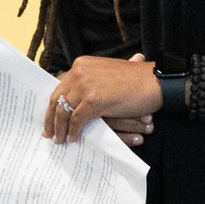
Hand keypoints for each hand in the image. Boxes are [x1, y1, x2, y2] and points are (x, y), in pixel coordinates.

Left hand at [45, 53, 160, 143]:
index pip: (60, 85)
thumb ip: (92, 80)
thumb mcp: (109, 74)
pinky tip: (73, 138)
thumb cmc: (138, 79)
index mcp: (82, 64)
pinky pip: (76, 119)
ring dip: (60, 128)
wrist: (155, 82)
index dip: (54, 103)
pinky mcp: (93, 100)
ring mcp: (85, 85)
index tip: (50, 116)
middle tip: (48, 132)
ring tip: (59, 139)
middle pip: (57, 98)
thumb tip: (79, 96)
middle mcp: (80, 72)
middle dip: (51, 118)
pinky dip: (73, 131)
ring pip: (63, 110)